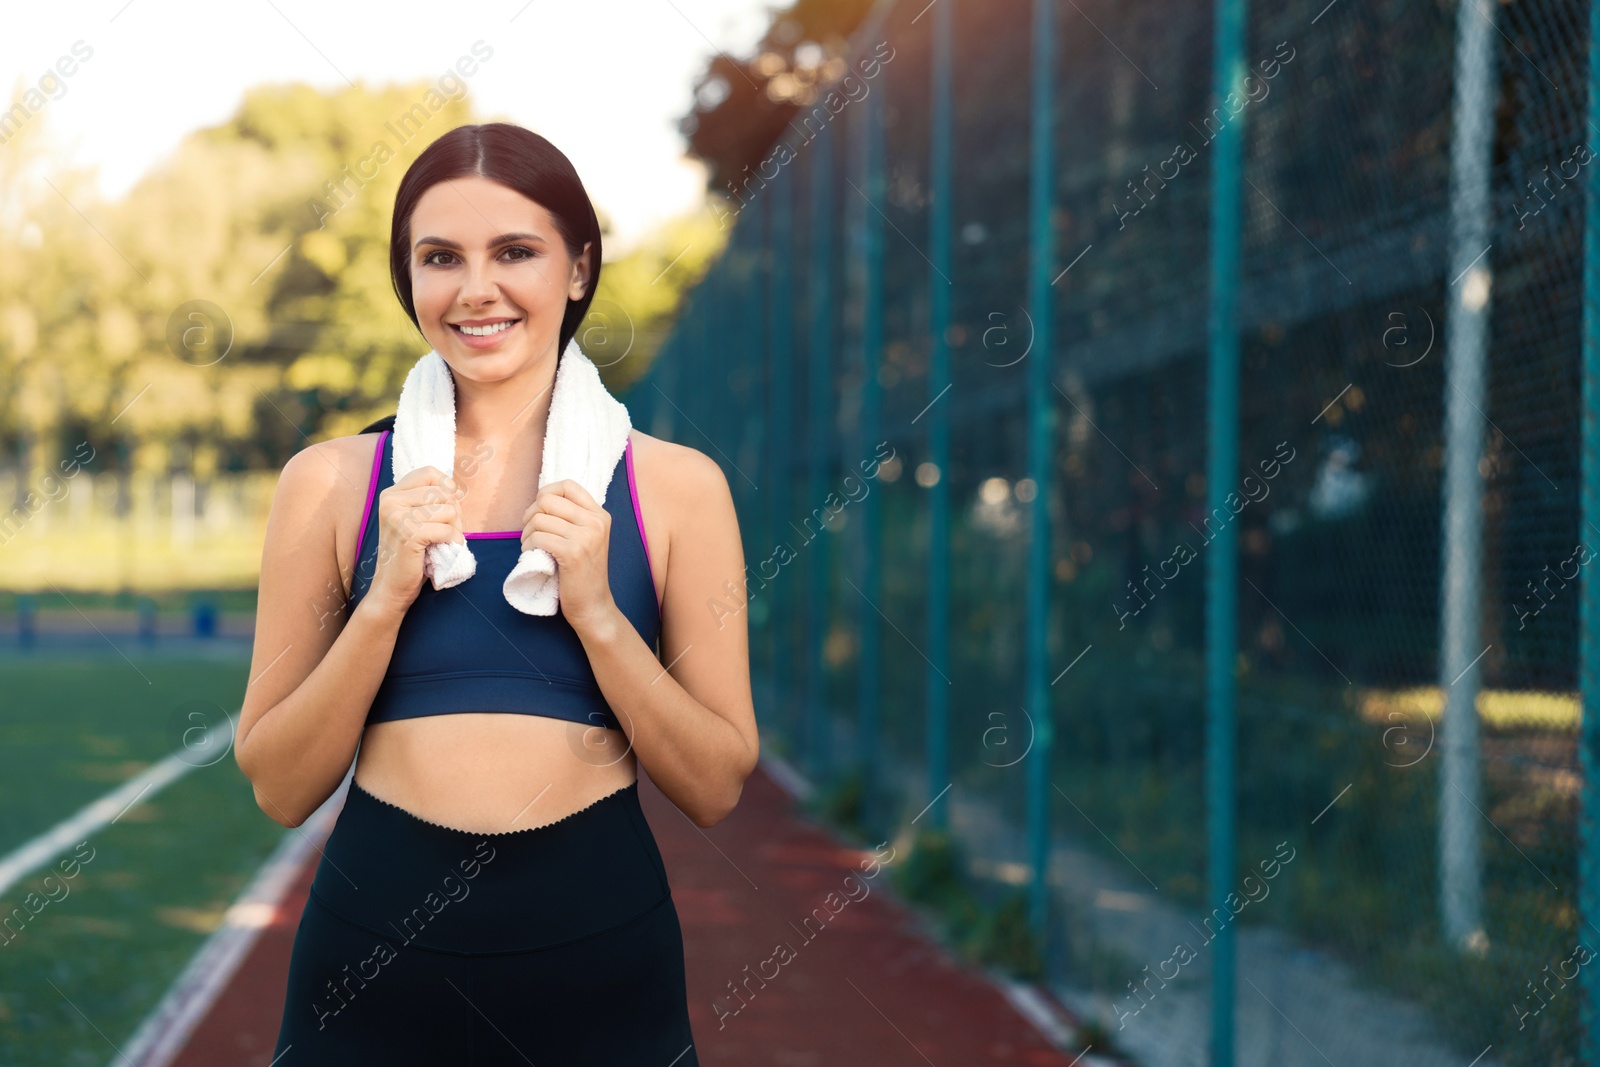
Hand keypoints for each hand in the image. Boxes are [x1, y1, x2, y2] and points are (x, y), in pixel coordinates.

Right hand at [366, 465, 464, 619]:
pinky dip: (453, 541)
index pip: (430, 473)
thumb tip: (456, 488)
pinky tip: (444, 549)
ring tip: (444, 541)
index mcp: (391, 493)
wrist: (392, 586)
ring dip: (455, 528)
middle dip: (454, 512)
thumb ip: (430, 500)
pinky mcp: (409, 534)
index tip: (446, 508)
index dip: (446, 488)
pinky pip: (447, 530)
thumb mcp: (417, 519)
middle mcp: (391, 500)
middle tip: (446, 531)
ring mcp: (397, 516)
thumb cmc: (411, 553)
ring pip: (449, 510)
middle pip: (443, 492)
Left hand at [520, 479, 616, 633]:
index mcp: (600, 515)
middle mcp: (596, 522)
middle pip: (547, 500)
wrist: (593, 605)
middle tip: (531, 533)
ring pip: (539, 519)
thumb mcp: (586, 537)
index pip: (567, 485)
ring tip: (531, 548)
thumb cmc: (582, 572)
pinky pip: (538, 537)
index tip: (540, 513)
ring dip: (527, 534)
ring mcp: (586, 537)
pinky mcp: (573, 553)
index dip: (546, 494)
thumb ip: (571, 517)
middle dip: (530, 515)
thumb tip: (540, 499)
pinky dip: (528, 547)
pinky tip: (533, 556)